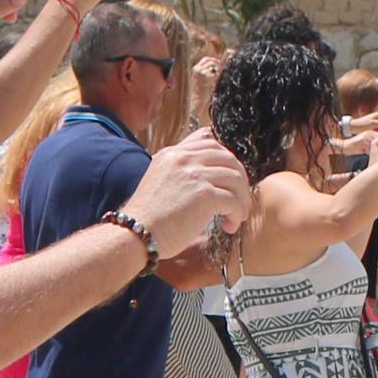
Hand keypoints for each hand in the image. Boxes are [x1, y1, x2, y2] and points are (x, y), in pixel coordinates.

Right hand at [123, 128, 252, 258]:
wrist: (136, 234)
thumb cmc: (148, 218)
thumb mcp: (159, 180)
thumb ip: (180, 172)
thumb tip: (207, 179)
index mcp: (173, 153)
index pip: (211, 143)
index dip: (227, 160)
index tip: (230, 179)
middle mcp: (184, 159)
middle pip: (228, 159)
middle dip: (240, 180)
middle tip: (239, 200)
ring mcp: (194, 175)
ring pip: (236, 179)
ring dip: (241, 200)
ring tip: (236, 216)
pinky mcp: (204, 195)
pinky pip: (233, 200)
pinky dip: (236, 214)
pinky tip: (228, 226)